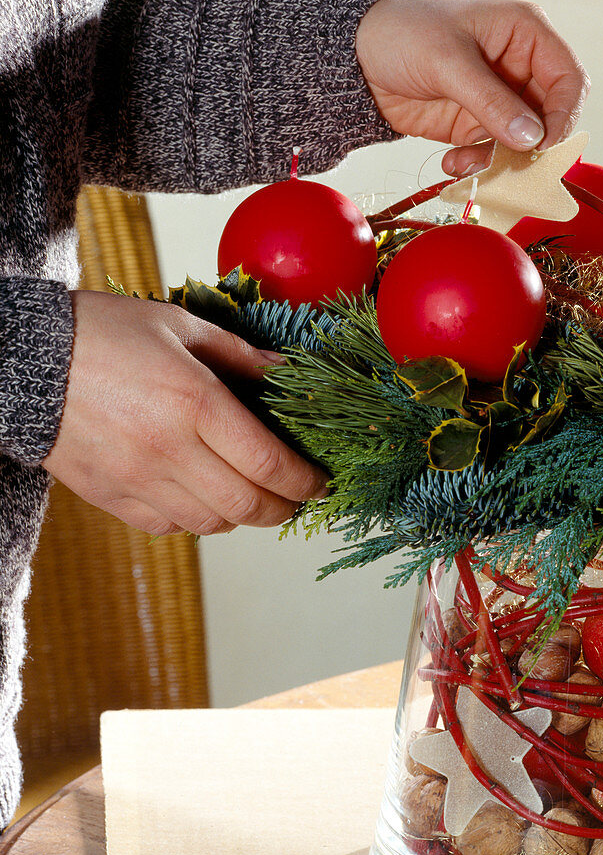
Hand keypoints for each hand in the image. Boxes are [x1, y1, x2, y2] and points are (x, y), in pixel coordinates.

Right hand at [42, 291, 326, 536]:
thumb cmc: (102, 333)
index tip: (320, 482)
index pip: (269, 463)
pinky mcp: (111, 498)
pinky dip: (196, 520)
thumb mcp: (178, 326)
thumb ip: (239, 355)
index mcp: (194, 402)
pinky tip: (201, 496)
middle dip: (283, 509)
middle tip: (294, 498)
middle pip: (248, 506)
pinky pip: (170, 528)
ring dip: (241, 515)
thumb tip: (286, 374)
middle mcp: (169, 448)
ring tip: (250, 494)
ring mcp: (137, 479)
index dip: (305, 482)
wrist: (20, 360)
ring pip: (212, 524)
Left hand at [354, 0, 589, 175]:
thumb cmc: (403, 37)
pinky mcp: (478, 125)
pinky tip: (451, 163)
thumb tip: (532, 139)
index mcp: (524, 33)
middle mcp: (520, 66)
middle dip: (531, 146)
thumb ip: (491, 101)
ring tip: (464, 164)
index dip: (562, 114)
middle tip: (508, 165)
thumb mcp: (448, 63)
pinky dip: (479, 166)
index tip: (540, 145)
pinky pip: (495, 155)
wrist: (359, 60)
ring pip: (524, 143)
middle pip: (551, 117)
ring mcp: (500, 99)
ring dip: (500, 161)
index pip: (568, 78)